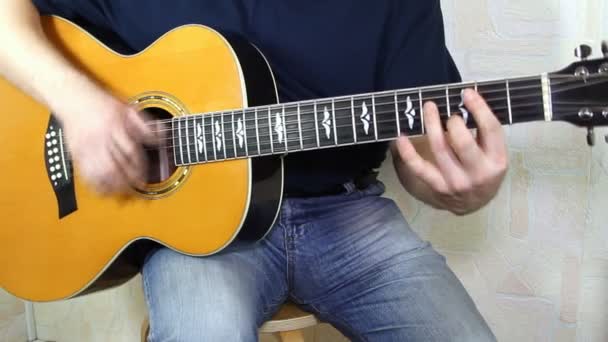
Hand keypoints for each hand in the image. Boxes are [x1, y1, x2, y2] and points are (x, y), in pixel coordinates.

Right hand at [57, 90, 157, 194]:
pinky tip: (105, 191)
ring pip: (100, 172)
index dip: (139, 167)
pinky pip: (86, 173)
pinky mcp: (76, 152)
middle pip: (115, 165)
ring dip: (113, 186)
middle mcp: (100, 137)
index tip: (145, 176)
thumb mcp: (128, 109)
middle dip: (128, 180)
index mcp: (115, 126)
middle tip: (138, 187)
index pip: (130, 151)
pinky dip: (96, 185)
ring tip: (124, 192)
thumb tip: (161, 138)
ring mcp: (86, 146)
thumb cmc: (103, 104)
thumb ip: (145, 125)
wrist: (73, 98)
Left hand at [392, 89, 507, 214]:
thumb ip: (485, 131)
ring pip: (440, 149)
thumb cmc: (483, 169)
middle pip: (463, 141)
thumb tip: (468, 97)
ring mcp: (457, 182)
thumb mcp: (493, 153)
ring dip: (432, 125)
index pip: (490, 129)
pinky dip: (408, 152)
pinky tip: (401, 137)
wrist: (474, 203)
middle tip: (448, 113)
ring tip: (429, 108)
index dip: (479, 108)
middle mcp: (478, 173)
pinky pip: (419, 168)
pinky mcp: (438, 187)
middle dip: (453, 121)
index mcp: (497, 161)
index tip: (467, 93)